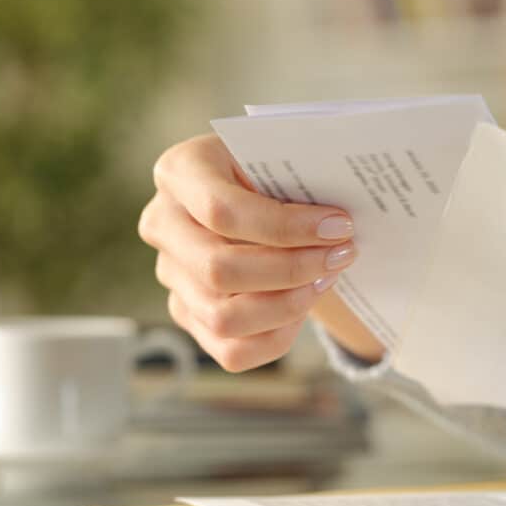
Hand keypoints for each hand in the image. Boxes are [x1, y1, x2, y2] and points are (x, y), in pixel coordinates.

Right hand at [139, 134, 358, 371]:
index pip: (222, 211)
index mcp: (180, 171)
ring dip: (288, 305)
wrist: (261, 192)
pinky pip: (232, 351)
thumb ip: (302, 173)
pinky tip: (304, 305)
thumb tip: (342, 220)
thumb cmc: (276, 169)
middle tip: (342, 254)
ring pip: (223, 318)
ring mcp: (171, 274)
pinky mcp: (188, 314)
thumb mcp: (283, 154)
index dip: (286, 227)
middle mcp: (163, 224)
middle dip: (293, 269)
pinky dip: (277, 336)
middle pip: (220, 270)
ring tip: (326, 279)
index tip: (341, 226)